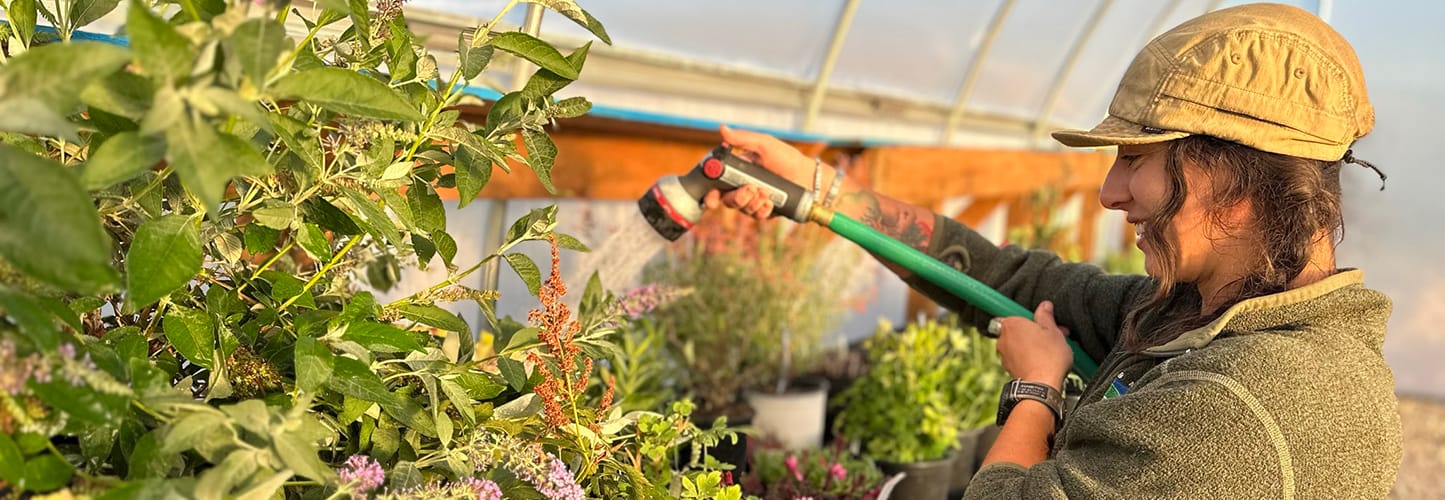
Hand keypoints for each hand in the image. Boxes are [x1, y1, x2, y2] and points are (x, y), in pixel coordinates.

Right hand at [703, 125, 823, 220]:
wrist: (808, 177)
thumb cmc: (787, 158)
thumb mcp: (764, 144)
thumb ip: (742, 139)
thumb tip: (722, 129)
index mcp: (739, 171)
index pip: (717, 184)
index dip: (710, 193)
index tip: (711, 200)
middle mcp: (744, 186)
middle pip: (728, 200)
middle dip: (737, 198)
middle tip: (751, 189)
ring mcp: (754, 199)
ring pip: (742, 209)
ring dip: (752, 203)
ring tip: (766, 193)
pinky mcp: (765, 210)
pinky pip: (756, 216)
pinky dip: (762, 210)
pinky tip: (771, 203)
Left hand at [993, 301, 1072, 388]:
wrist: (1042, 386)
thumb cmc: (1048, 357)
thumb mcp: (1053, 331)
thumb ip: (1046, 316)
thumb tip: (1045, 306)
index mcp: (1011, 324)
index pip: (1016, 315)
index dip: (1032, 320)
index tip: (1042, 324)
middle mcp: (1003, 339)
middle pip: (1019, 330)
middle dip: (1036, 332)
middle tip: (1053, 336)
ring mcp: (1004, 355)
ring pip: (1019, 346)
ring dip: (1033, 346)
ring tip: (1052, 351)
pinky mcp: (1009, 369)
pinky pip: (1019, 359)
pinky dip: (1029, 359)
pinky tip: (1044, 361)